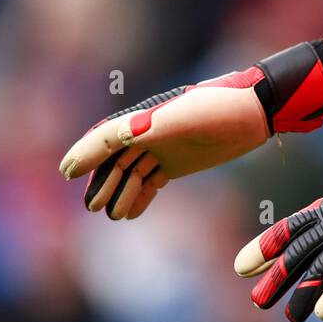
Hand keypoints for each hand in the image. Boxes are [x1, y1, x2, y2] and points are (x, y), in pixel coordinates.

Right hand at [59, 41, 322, 219]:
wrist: (257, 110)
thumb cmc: (218, 106)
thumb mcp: (179, 116)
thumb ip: (145, 126)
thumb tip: (112, 135)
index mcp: (144, 117)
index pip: (105, 137)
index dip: (84, 153)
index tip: (65, 171)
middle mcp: (149, 131)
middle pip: (115, 160)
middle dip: (101, 182)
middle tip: (93, 207)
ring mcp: (164, 146)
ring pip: (131, 172)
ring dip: (120, 192)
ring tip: (114, 215)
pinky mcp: (181, 160)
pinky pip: (151, 179)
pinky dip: (140, 195)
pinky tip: (132, 212)